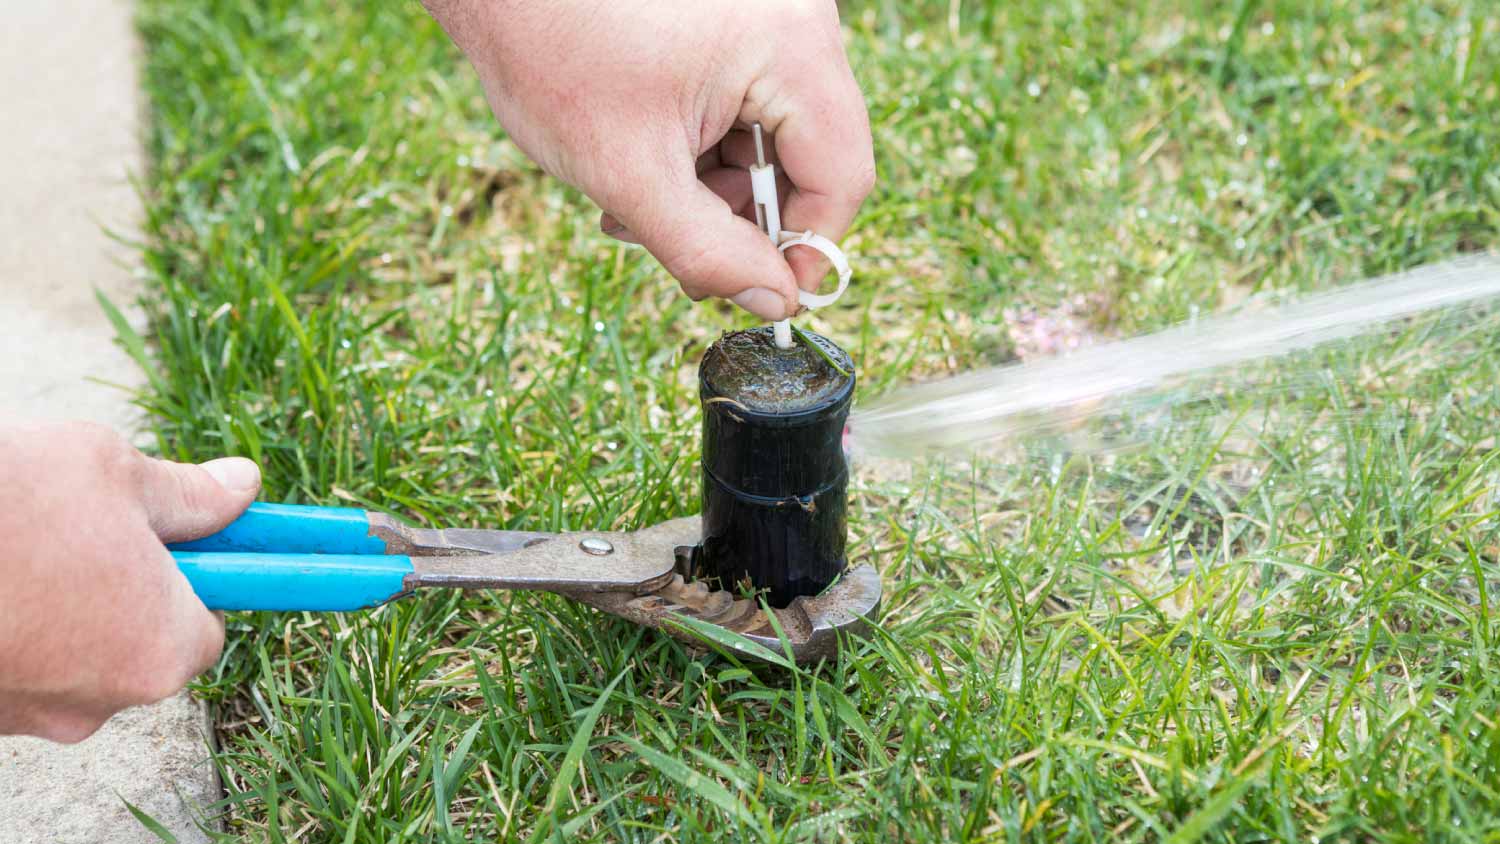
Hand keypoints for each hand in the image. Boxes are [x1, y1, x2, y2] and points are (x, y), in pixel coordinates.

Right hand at [0, 422, 259, 741]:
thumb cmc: (13, 497)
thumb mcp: (117, 473)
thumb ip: (190, 496)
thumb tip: (243, 488)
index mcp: (160, 650)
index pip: (208, 631)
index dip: (194, 582)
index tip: (175, 547)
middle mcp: (99, 703)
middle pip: (136, 649)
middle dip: (120, 594)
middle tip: (85, 532)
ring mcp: (27, 717)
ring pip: (68, 659)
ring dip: (58, 610)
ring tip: (22, 548)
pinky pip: (13, 666)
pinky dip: (8, 628)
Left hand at [423, 0, 875, 319]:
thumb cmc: (550, 52)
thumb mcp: (628, 172)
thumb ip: (707, 250)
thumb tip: (776, 303)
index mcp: (789, 45)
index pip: (841, 174)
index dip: (809, 248)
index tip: (765, 295)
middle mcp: (797, 20)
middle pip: (809, 156)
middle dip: (741, 217)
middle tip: (674, 250)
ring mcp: (769, 14)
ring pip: (773, 137)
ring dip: (712, 187)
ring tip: (633, 197)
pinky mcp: (739, 16)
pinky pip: (748, 102)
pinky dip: (703, 144)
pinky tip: (644, 154)